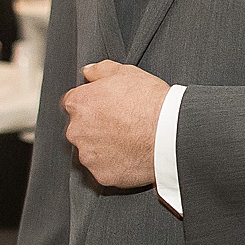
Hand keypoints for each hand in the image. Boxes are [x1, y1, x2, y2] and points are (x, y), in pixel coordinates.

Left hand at [64, 59, 169, 186]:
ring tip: (129, 140)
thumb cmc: (151, 102)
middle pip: (80, 129)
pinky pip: (104, 169)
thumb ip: (100, 70)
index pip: (74, 103)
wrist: (170, 132)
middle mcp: (76, 130)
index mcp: (79, 103)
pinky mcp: (101, 174)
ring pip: (91, 151)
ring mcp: (88, 155)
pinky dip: (115, 164)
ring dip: (104, 147)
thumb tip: (88, 72)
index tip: (107, 107)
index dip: (93, 104)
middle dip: (96, 127)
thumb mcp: (126, 72)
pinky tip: (131, 155)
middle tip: (122, 124)